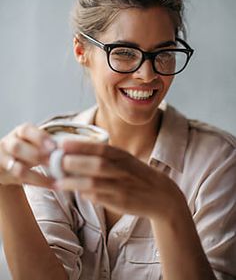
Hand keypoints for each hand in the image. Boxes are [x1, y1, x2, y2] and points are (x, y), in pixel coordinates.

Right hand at [0, 123, 55, 187]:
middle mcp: (8, 144)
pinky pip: (20, 180)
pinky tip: (53, 184)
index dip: (39, 138)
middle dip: (37, 155)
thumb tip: (71, 148)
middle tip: (54, 162)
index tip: (54, 146)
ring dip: (38, 174)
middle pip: (17, 148)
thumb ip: (48, 144)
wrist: (8, 163)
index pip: (26, 130)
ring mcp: (3, 160)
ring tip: (56, 178)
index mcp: (20, 132)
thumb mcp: (36, 142)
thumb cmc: (30, 149)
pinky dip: (38, 182)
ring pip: (17, 168)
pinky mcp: (4, 175)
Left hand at [53, 140, 182, 219]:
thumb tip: (76, 155)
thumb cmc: (137, 175)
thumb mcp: (125, 160)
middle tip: (56, 162)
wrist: (162, 195)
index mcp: (123, 156)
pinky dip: (87, 195)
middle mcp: (123, 170)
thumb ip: (104, 156)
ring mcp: (122, 187)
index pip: (100, 147)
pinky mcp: (122, 202)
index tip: (62, 143)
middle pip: (96, 164)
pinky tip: (78, 193)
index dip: (80, 145)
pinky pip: (101, 198)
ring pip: (96, 183)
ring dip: (76, 182)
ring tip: (59, 183)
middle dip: (75, 162)